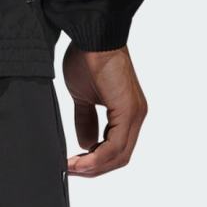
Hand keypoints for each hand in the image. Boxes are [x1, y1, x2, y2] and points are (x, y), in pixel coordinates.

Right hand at [61, 44, 147, 177]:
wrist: (92, 36)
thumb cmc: (88, 58)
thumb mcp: (83, 97)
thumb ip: (86, 120)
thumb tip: (86, 144)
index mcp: (127, 111)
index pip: (116, 149)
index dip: (95, 162)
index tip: (73, 165)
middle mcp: (136, 115)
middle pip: (119, 157)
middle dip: (94, 168)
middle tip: (71, 170)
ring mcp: (134, 114)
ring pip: (118, 155)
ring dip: (94, 166)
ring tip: (71, 167)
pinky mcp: (128, 110)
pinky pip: (115, 146)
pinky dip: (97, 158)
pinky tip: (80, 161)